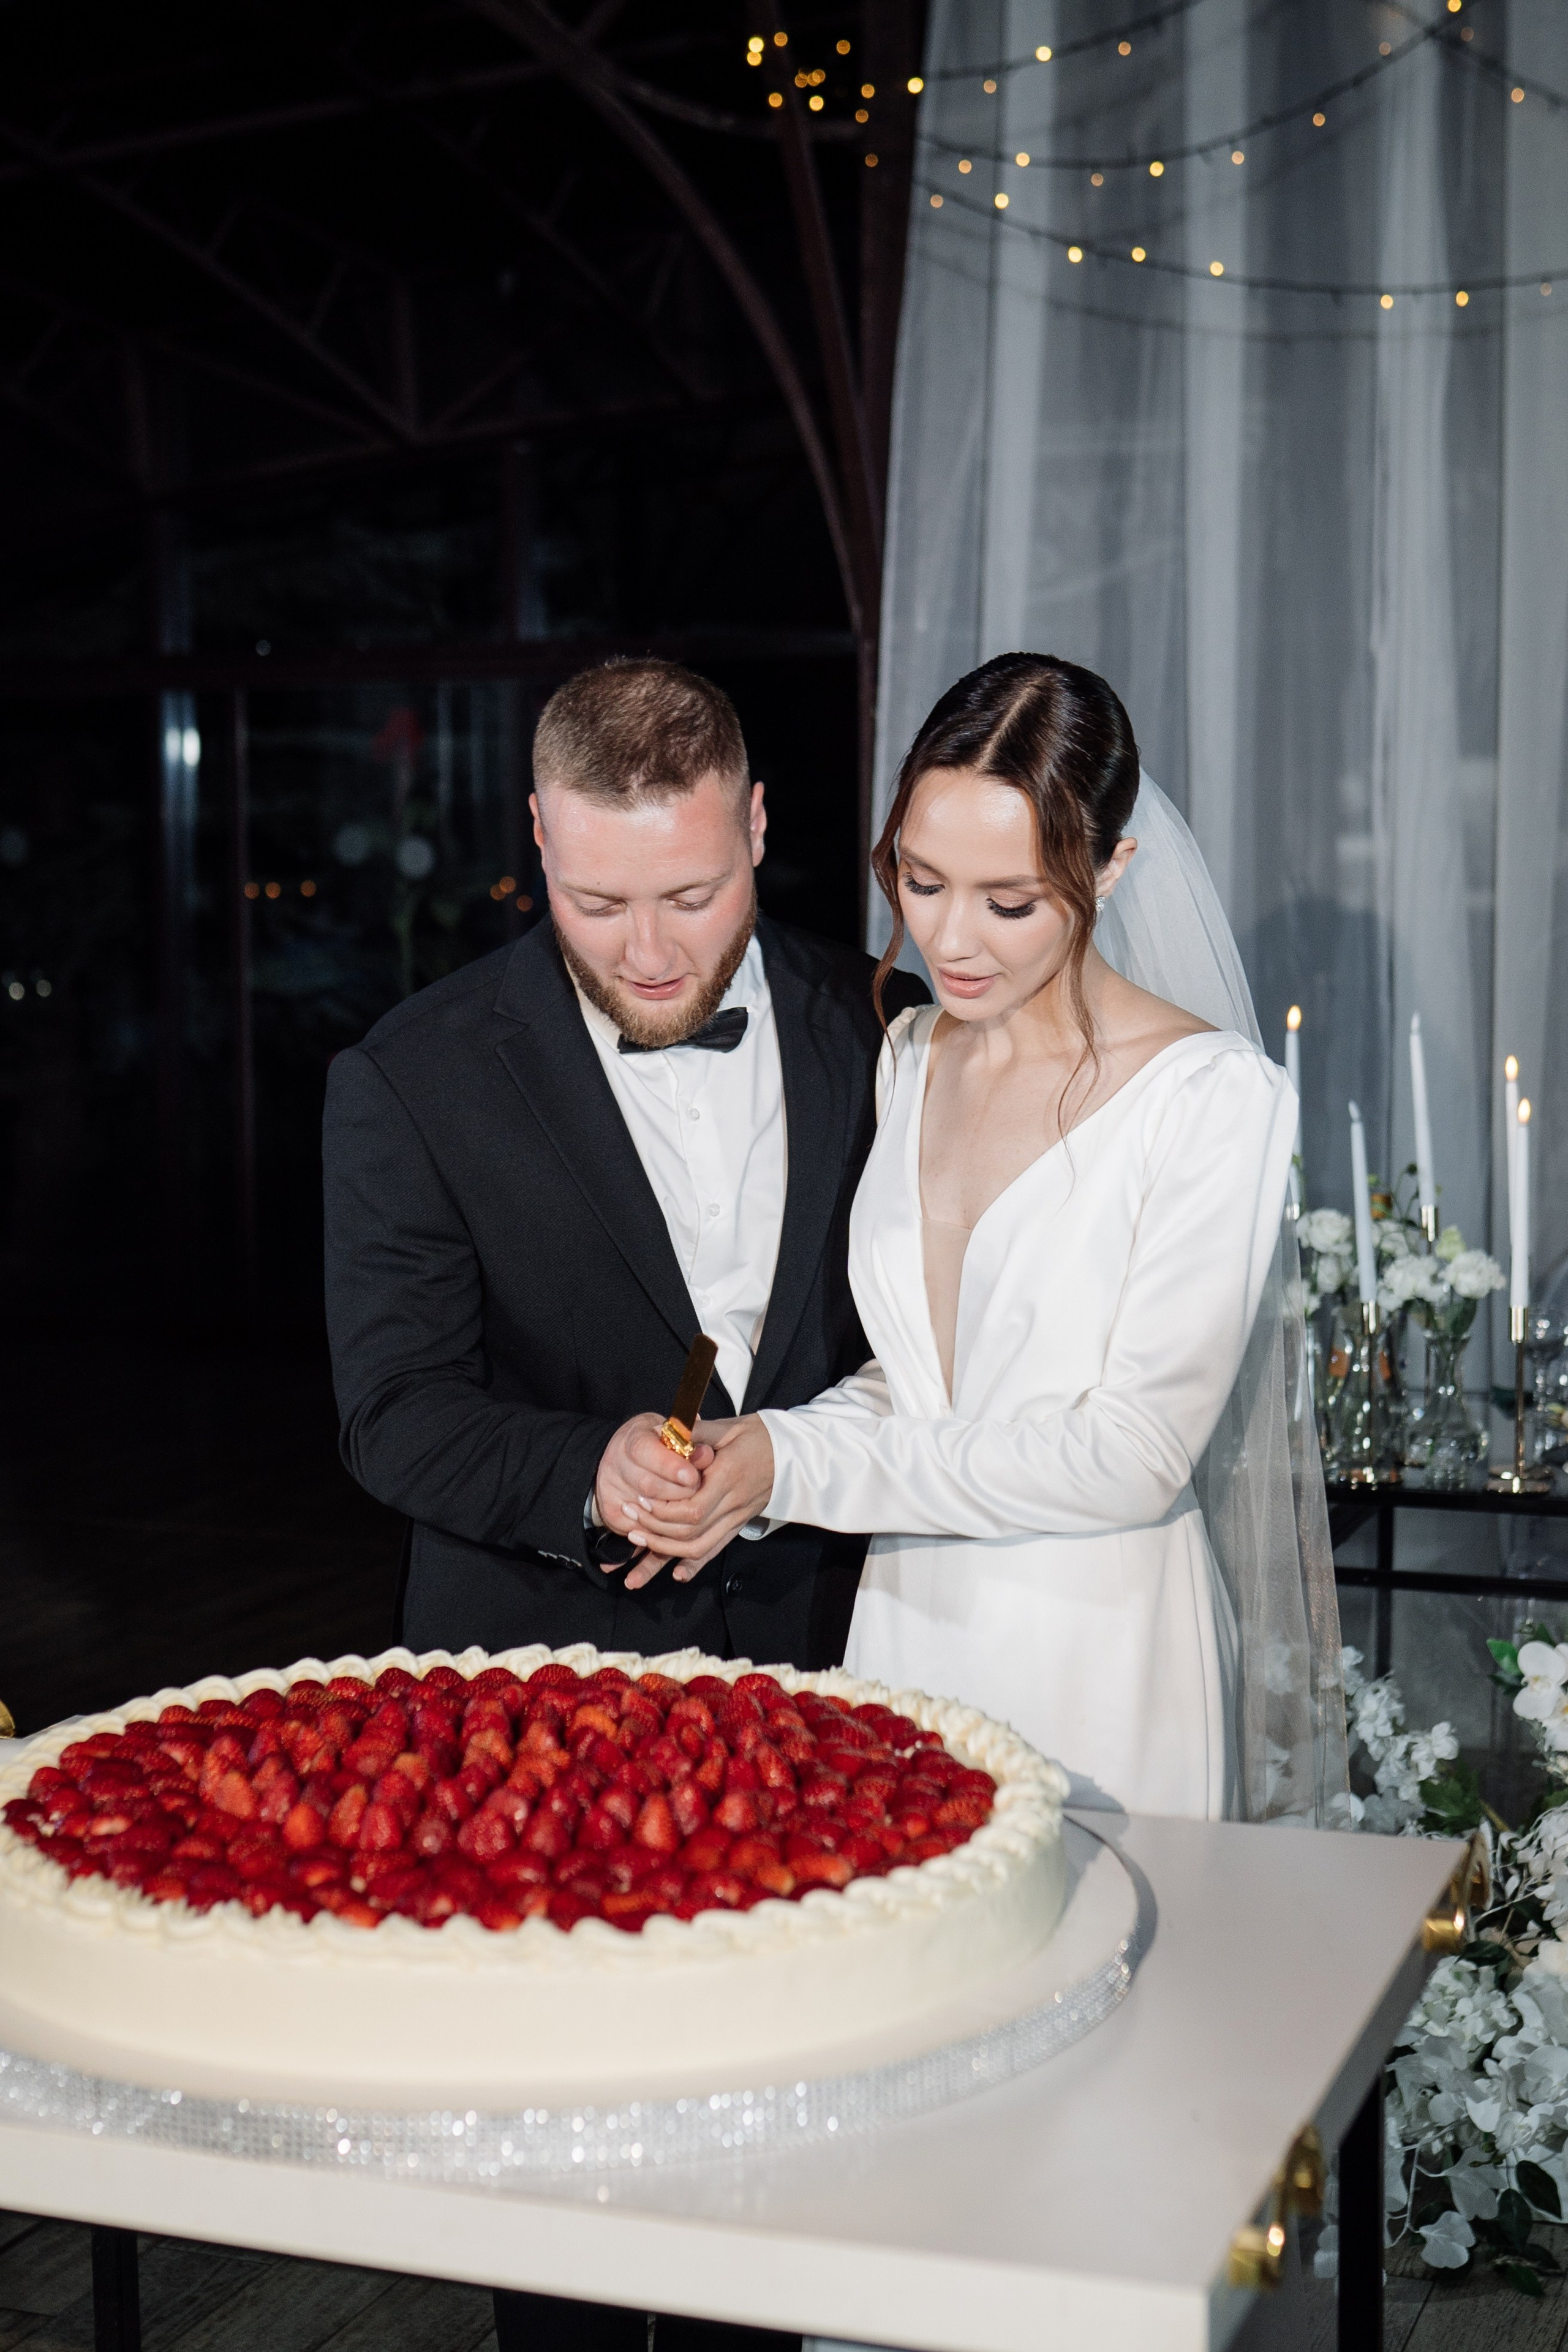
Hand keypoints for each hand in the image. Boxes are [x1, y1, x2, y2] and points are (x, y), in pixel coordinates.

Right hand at [593, 1414, 712, 1570]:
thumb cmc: (660, 1444)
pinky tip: (679, 1525)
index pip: (646, 1451)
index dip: (669, 1466)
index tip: (692, 1476)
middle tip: (700, 1493)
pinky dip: (664, 1532)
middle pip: (648, 1485)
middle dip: (680, 1493)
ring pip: (646, 1512)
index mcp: (632, 1438)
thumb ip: (692, 1438)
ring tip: (692, 1509)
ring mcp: (611, 1491)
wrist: (626, 1459)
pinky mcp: (613, 1515)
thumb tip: (706, 1455)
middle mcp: (615, 1463)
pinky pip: (641, 1530)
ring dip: (675, 1514)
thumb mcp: (675, 1433)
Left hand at [620, 1416, 775, 1589]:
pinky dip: (694, 1564)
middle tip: (629, 1518)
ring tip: (638, 1539)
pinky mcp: (738, 1526)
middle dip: (654, 1529)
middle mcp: (733, 1504)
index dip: (661, 1511)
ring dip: (665, 1549)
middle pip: (690, 1532)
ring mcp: (737, 1518)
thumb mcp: (730, 1426)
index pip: (692, 1508)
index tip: (639, 1499)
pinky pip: (715, 1550)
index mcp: (728, 1477)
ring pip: (699, 1548)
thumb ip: (697, 1432)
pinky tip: (676, 1573)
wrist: (795, 1455)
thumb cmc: (762, 1437)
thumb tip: (667, 1429)